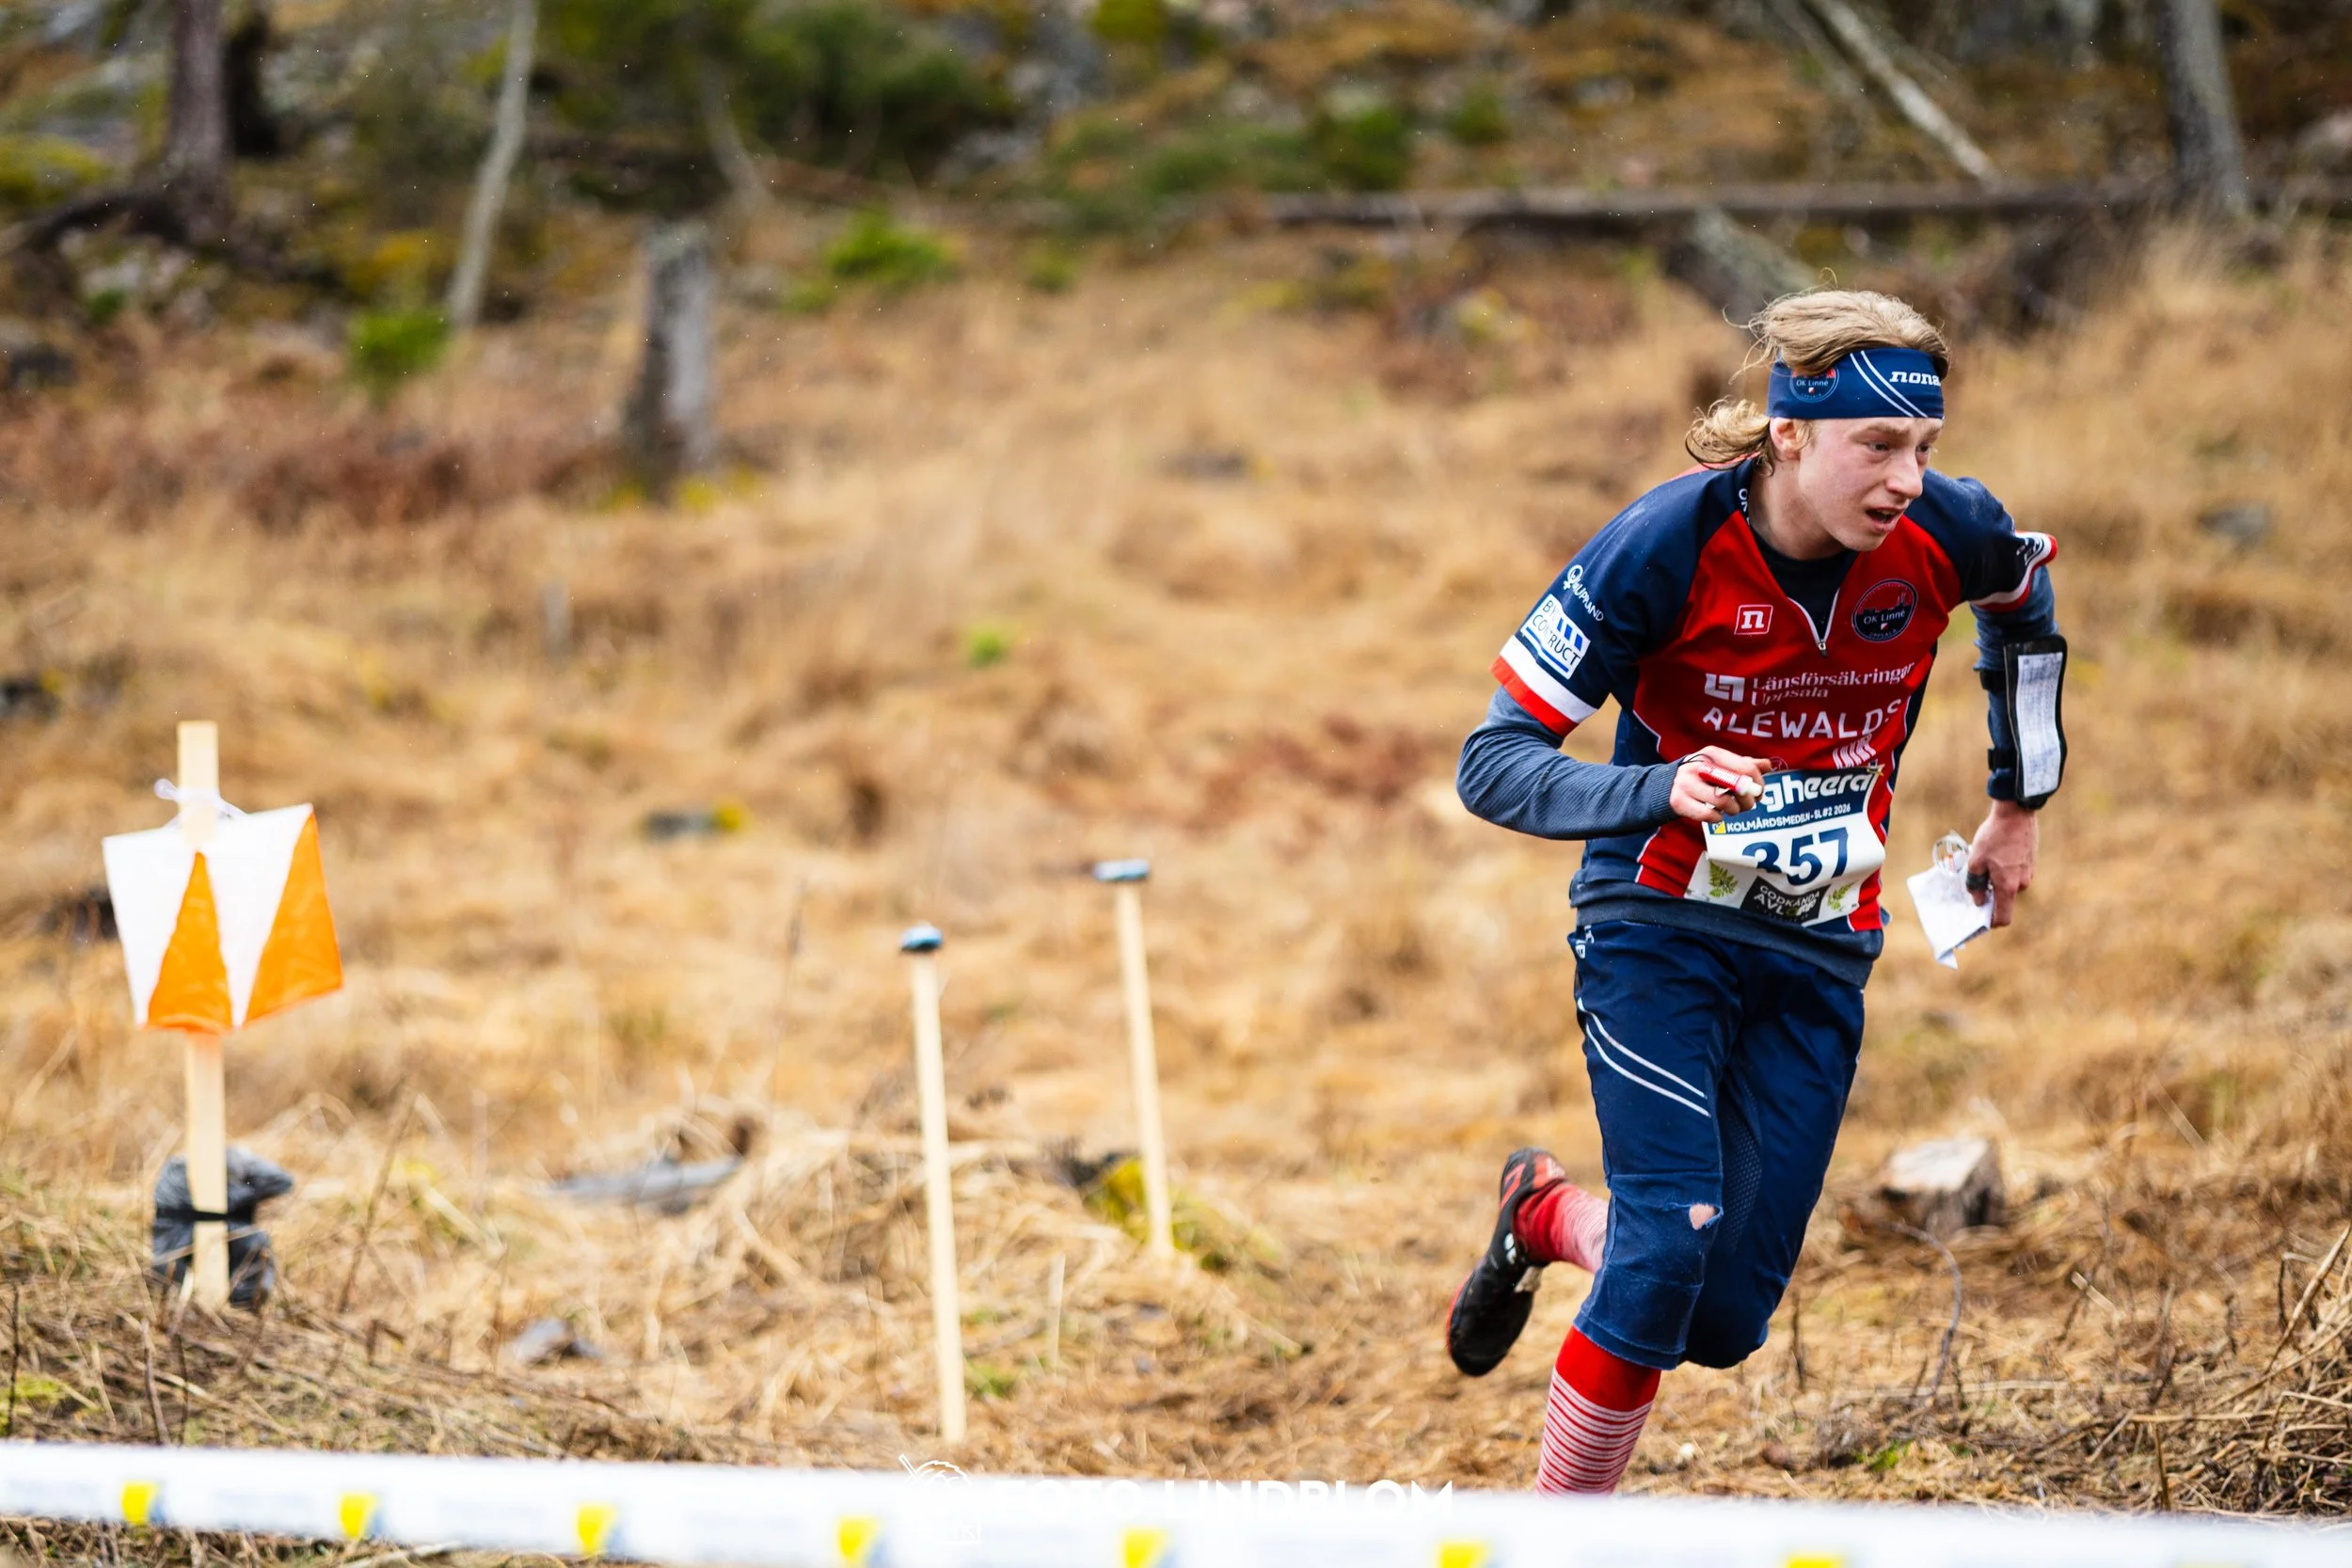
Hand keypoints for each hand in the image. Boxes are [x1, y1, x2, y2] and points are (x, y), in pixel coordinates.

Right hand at [1669, 747, 1769, 823]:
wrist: (1665, 786)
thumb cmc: (1701, 776)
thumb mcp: (1720, 765)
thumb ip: (1743, 765)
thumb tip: (1768, 765)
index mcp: (1712, 753)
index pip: (1746, 767)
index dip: (1758, 783)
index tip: (1758, 792)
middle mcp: (1699, 766)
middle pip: (1737, 786)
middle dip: (1748, 800)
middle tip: (1747, 805)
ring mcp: (1686, 783)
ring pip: (1723, 802)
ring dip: (1733, 810)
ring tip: (1731, 809)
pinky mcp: (1678, 801)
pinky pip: (1708, 815)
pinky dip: (1717, 818)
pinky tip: (1716, 815)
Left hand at [1965, 800, 2038, 927]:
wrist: (2016, 813)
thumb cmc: (1994, 837)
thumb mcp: (1975, 861)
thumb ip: (1975, 885)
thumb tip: (1978, 900)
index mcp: (2009, 887)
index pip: (2003, 918)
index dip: (1990, 922)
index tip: (1978, 918)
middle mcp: (2022, 883)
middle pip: (2003, 899)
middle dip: (1989, 894)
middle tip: (1974, 881)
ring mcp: (2029, 872)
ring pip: (2008, 883)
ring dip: (1995, 879)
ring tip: (1983, 861)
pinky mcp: (2030, 861)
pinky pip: (2014, 872)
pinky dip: (2003, 869)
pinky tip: (1994, 854)